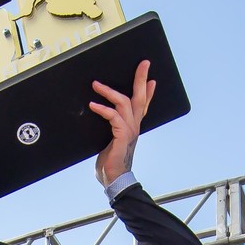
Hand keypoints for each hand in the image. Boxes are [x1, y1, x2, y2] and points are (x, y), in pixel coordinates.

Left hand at [90, 61, 156, 186]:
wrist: (114, 179)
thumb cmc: (110, 162)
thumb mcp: (111, 140)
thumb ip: (111, 128)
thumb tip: (100, 115)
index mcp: (133, 127)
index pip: (143, 105)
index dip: (148, 91)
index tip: (150, 77)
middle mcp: (134, 126)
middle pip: (140, 98)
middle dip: (141, 79)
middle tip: (143, 64)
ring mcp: (130, 131)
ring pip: (125, 103)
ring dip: (110, 91)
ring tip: (96, 84)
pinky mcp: (122, 136)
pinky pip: (113, 117)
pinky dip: (103, 109)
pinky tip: (93, 105)